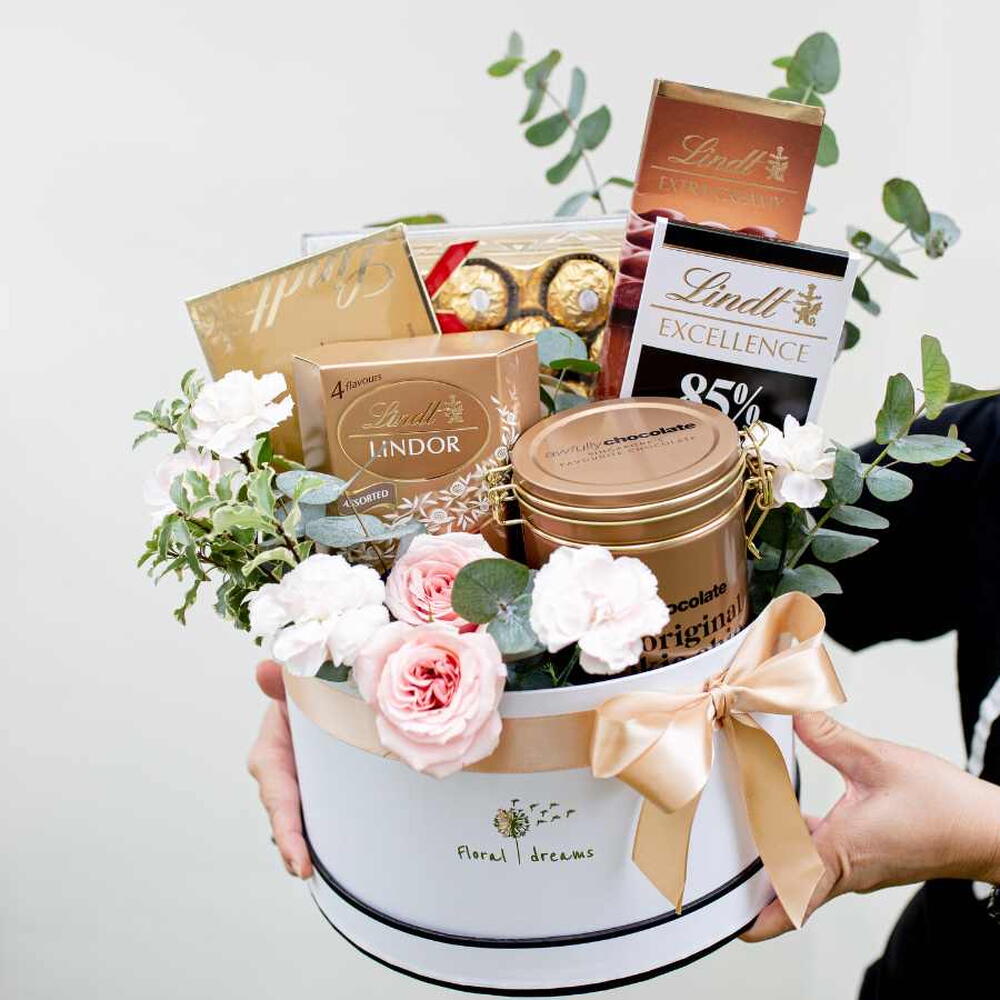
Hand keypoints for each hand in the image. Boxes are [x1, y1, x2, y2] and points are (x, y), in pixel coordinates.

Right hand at [247, 660, 311, 878]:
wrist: (315, 695)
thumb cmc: (303, 692)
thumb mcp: (294, 686)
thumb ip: (281, 680)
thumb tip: (264, 669)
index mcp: (270, 754)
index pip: (278, 797)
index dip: (287, 830)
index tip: (299, 860)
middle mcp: (279, 777)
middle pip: (285, 817)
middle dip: (293, 847)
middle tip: (305, 870)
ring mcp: (296, 787)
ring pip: (297, 821)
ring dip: (302, 847)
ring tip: (313, 871)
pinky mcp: (312, 791)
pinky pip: (313, 815)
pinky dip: (318, 836)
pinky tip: (332, 857)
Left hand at [743, 711, 999, 940]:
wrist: (988, 831)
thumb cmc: (944, 807)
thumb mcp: (878, 761)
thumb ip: (828, 736)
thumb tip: (790, 711)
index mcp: (841, 853)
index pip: (790, 897)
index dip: (756, 916)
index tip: (728, 922)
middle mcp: (844, 869)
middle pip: (786, 890)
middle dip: (751, 886)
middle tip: (717, 869)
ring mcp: (855, 868)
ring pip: (802, 873)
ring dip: (773, 859)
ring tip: (738, 838)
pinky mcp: (864, 858)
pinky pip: (820, 858)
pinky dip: (797, 842)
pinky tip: (784, 814)